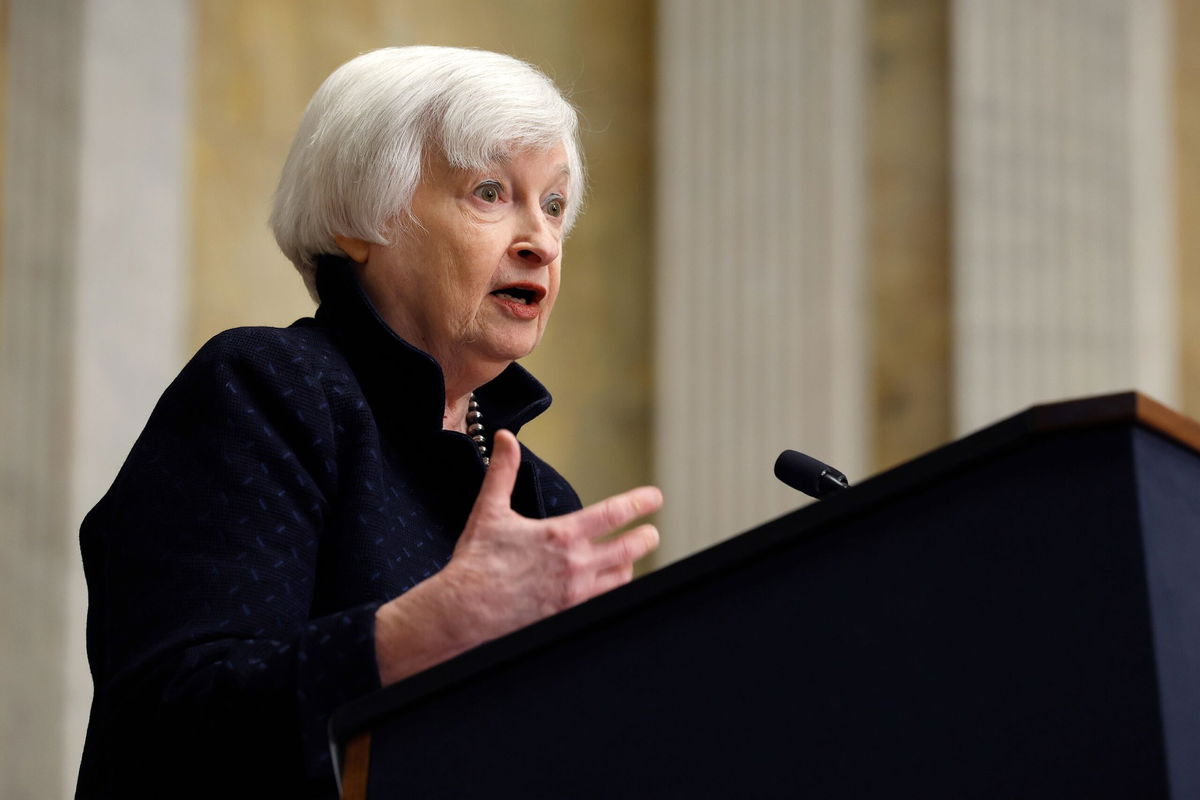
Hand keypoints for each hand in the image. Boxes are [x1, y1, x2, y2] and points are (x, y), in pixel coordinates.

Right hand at [440, 428, 662, 639]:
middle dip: (645, 538)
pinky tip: (605, 586)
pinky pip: (602, 602)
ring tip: (628, 558)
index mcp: (561, 536)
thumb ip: (502, 471)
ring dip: (628, 565)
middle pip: (628, 549)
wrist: (463, 613)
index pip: (613, 515)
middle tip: (651, 533)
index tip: (655, 497)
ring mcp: (574, 594)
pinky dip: (608, 590)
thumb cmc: (476, 563)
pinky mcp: (567, 616)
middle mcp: (575, 565)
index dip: (639, 503)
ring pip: (620, 578)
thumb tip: (505, 438)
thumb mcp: (489, 510)